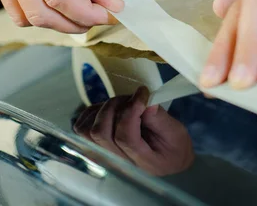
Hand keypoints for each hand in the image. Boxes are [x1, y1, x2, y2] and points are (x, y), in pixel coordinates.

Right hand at [0, 0, 122, 33]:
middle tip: (95, 18)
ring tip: (78, 12)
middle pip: (38, 10)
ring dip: (53, 22)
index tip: (107, 15)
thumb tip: (110, 6)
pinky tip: (58, 1)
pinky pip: (10, 1)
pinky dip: (35, 10)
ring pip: (21, 13)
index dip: (86, 13)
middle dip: (72, 23)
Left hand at [73, 87, 194, 175]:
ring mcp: (104, 156)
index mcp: (142, 161)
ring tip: (122, 105)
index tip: (143, 94)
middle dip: (115, 107)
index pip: (124, 137)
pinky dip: (92, 113)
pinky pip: (81, 128)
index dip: (130, 110)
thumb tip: (144, 101)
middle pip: (101, 132)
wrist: (169, 162)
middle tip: (133, 99)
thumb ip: (159, 118)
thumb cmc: (174, 148)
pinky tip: (110, 110)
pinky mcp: (96, 148)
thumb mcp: (175, 133)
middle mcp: (119, 163)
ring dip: (103, 110)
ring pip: (87, 130)